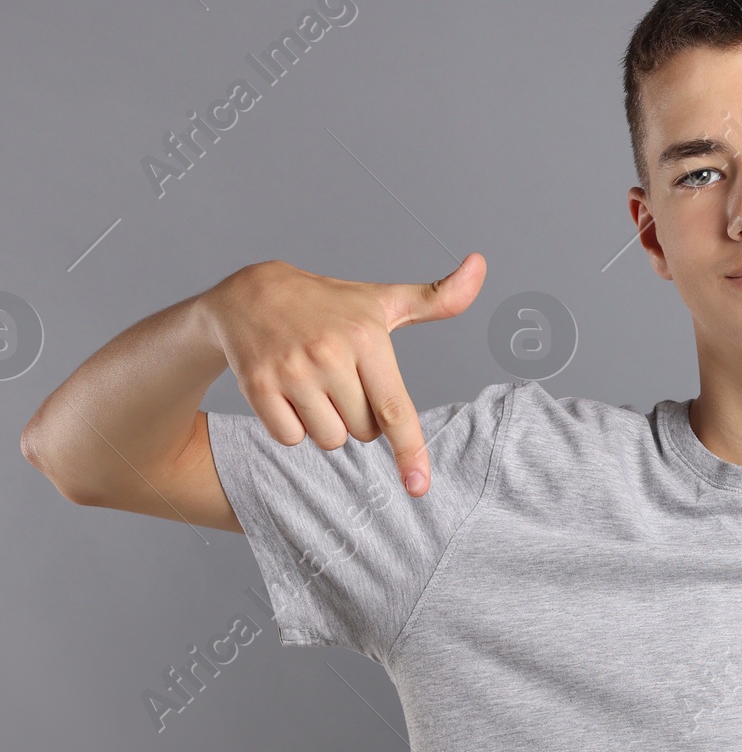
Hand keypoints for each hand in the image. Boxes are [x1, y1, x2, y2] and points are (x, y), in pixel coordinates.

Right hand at [206, 253, 486, 494]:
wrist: (251, 295)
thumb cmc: (330, 306)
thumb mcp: (382, 301)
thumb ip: (438, 298)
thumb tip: (480, 264)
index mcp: (367, 337)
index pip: (395, 409)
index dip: (410, 451)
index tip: (419, 486)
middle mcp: (329, 353)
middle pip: (363, 432)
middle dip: (358, 416)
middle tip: (340, 379)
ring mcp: (290, 371)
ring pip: (329, 439)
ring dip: (327, 424)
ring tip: (314, 384)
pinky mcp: (257, 386)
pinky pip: (290, 438)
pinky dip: (293, 426)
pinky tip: (288, 392)